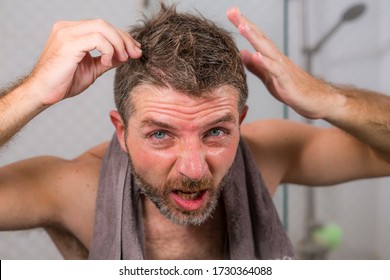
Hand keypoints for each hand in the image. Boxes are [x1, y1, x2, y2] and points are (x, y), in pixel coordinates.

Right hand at [27, 19, 141, 105]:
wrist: (43, 93)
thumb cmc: (64, 82)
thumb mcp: (93, 69)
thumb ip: (108, 59)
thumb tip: (126, 55)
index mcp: (72, 31)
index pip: (103, 26)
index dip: (122, 37)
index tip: (135, 50)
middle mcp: (67, 28)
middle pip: (105, 24)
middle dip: (124, 39)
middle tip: (136, 53)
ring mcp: (66, 33)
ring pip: (102, 28)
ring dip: (118, 44)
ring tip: (122, 59)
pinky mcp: (68, 44)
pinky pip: (96, 39)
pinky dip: (108, 50)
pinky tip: (106, 63)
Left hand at [227, 7, 340, 118]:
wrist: (318, 101)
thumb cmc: (294, 90)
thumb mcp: (269, 78)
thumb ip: (256, 67)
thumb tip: (242, 54)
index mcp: (271, 58)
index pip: (256, 38)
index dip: (244, 25)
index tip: (231, 12)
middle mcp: (277, 58)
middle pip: (260, 38)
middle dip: (245, 24)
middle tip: (232, 11)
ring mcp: (283, 68)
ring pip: (267, 49)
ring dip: (254, 37)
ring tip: (242, 26)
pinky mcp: (286, 81)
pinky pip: (275, 70)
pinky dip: (265, 62)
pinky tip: (256, 55)